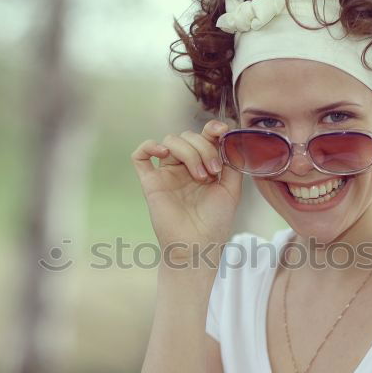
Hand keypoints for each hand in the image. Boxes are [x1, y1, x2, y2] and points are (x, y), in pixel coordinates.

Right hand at [131, 119, 242, 253]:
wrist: (199, 244)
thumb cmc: (216, 222)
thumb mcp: (231, 188)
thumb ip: (231, 162)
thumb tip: (229, 138)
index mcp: (203, 165)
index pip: (204, 137)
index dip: (212, 128)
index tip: (222, 131)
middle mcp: (184, 167)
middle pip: (188, 136)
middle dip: (204, 148)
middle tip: (213, 172)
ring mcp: (166, 173)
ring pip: (170, 141)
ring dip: (189, 152)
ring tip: (200, 176)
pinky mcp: (151, 182)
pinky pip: (140, 156)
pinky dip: (149, 146)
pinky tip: (163, 152)